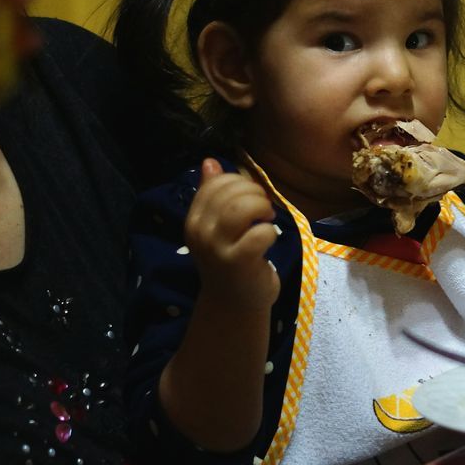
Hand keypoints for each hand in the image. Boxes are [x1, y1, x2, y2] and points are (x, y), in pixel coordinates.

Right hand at [184, 159, 280, 308]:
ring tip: (267, 218)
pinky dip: (270, 231)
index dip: (238, 182)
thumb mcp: (217, 227)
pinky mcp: (239, 262)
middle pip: (229, 193)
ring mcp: (218, 249)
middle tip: (263, 208)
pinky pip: (260, 233)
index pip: (214, 184)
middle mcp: (200, 233)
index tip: (249, 195)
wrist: (233, 303)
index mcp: (193, 220)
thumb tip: (209, 161)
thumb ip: (212, 194)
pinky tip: (268, 238)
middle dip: (254, 192)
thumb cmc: (230, 260)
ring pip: (242, 208)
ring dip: (262, 207)